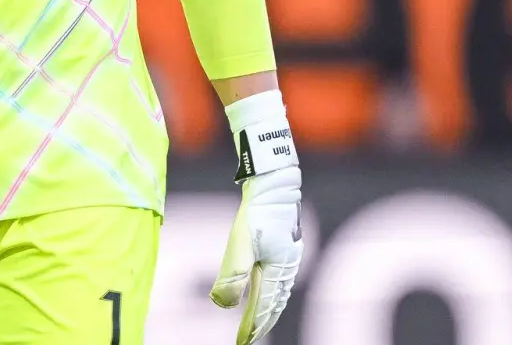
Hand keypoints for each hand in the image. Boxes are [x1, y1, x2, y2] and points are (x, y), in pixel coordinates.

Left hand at [211, 91, 302, 343]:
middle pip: (274, 305)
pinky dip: (272, 294)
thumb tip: (222, 305)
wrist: (275, 182)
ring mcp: (289, 258)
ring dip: (268, 311)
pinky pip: (279, 280)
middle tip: (247, 340)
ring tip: (256, 324)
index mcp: (278, 271)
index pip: (263, 308)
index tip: (241, 343)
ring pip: (278, 293)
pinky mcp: (286, 247)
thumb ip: (233, 275)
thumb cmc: (258, 212)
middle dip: (261, 324)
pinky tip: (266, 293)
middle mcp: (287, 268)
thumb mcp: (240, 243)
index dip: (252, 327)